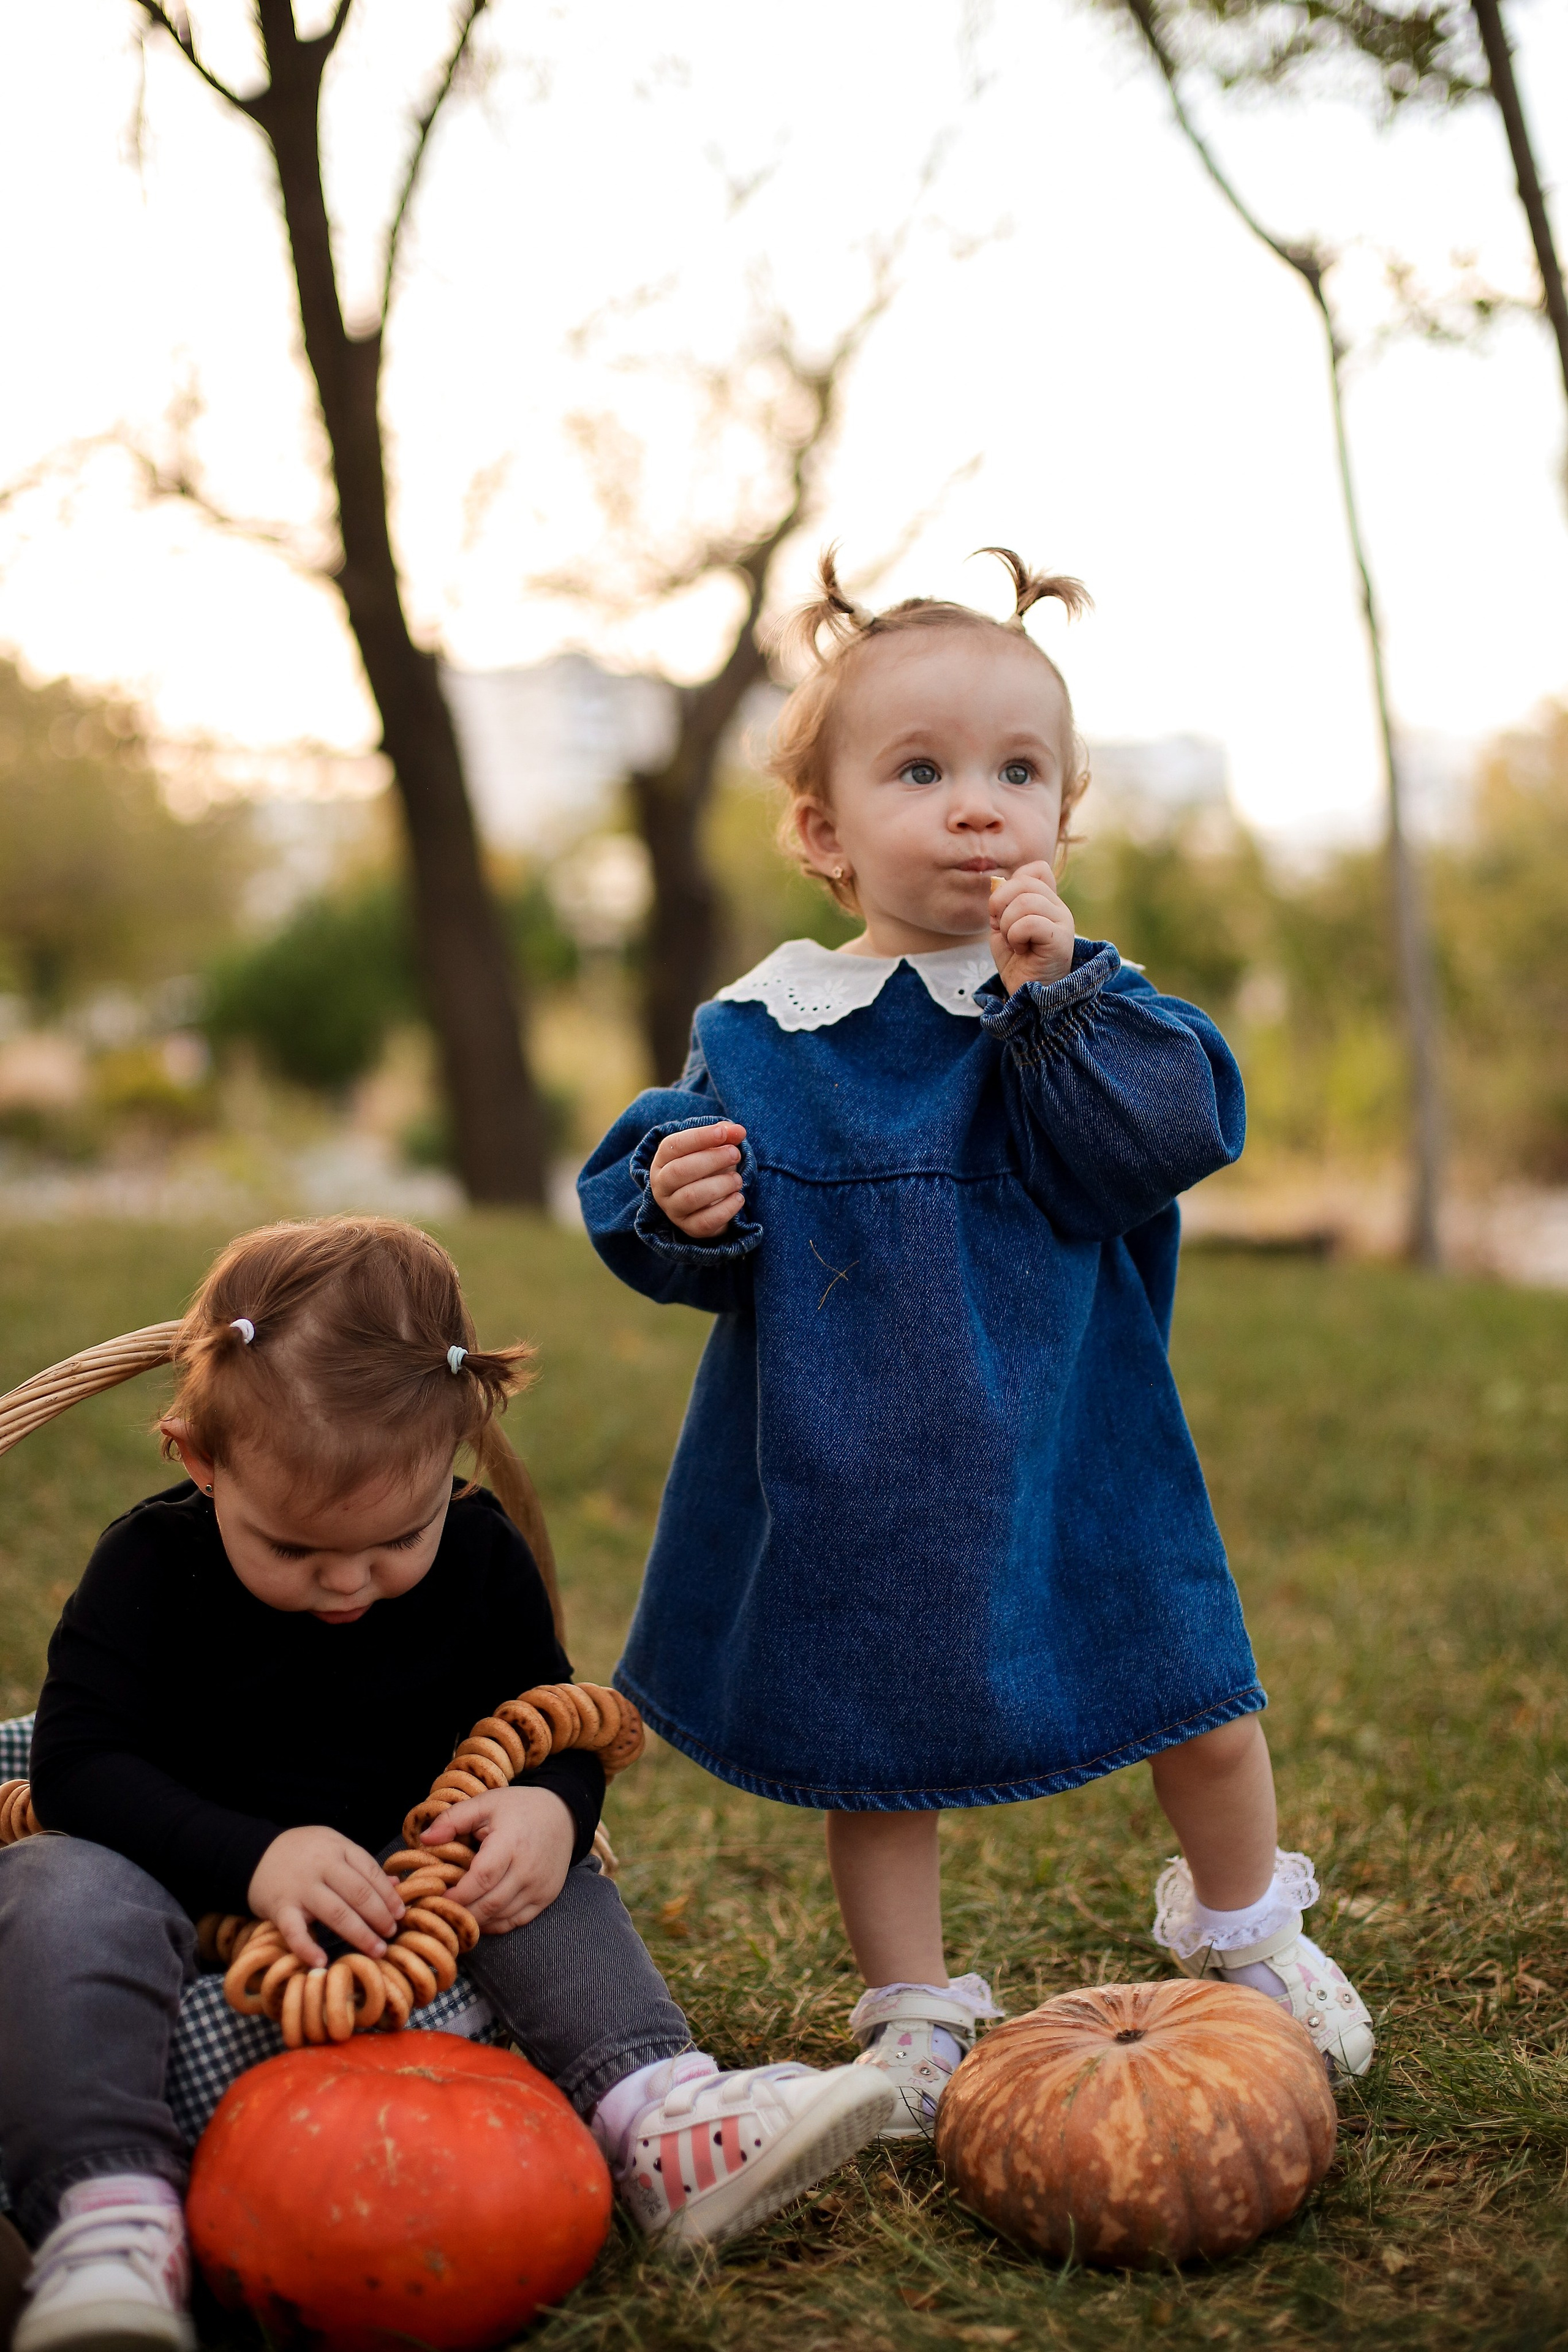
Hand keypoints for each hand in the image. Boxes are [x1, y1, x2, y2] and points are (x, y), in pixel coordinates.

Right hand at [248, 1827, 405, 1967]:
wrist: (253, 1853)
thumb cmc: (303, 1853)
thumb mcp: (334, 1848)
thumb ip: (362, 1866)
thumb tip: (396, 1885)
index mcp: (339, 1849)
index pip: (371, 1872)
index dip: (389, 1896)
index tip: (400, 1914)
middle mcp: (322, 1866)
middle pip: (359, 1893)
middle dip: (380, 1917)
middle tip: (391, 1935)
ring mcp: (301, 1887)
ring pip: (336, 1912)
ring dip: (360, 1934)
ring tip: (377, 1950)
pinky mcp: (280, 1907)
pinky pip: (294, 1931)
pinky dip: (307, 1948)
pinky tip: (322, 1961)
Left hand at [429, 1786, 575, 1934]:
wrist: (563, 1815)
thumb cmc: (519, 1808)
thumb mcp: (486, 1803)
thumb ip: (452, 1819)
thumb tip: (424, 1840)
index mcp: (511, 1843)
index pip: (481, 1879)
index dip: (456, 1894)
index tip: (435, 1897)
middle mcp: (528, 1869)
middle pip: (488, 1904)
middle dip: (460, 1912)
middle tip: (439, 1910)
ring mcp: (539, 1887)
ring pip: (500, 1917)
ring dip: (475, 1920)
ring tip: (455, 1914)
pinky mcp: (546, 1897)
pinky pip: (515, 1922)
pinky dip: (494, 1924)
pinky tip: (479, 1916)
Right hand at [648, 1120, 746, 1238]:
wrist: (708, 1203)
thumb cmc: (708, 1169)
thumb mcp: (713, 1148)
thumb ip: (725, 1135)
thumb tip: (738, 1131)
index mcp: (662, 1161)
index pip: (674, 1145)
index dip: (700, 1137)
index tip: (723, 1133)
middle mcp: (661, 1186)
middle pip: (679, 1171)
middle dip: (711, 1160)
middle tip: (735, 1154)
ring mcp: (673, 1209)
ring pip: (691, 1197)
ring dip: (720, 1185)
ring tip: (738, 1179)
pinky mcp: (689, 1228)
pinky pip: (705, 1221)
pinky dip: (726, 1208)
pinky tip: (738, 1198)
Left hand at [989, 861, 1075, 991]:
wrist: (1027, 995)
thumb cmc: (1017, 963)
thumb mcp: (1003, 927)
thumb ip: (1003, 903)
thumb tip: (997, 883)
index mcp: (1047, 902)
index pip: (1036, 869)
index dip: (1012, 883)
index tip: (1002, 910)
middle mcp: (1059, 907)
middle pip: (1024, 882)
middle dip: (999, 904)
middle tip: (1001, 929)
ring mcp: (1063, 922)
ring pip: (1025, 902)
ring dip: (1007, 924)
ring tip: (1013, 943)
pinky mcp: (1061, 939)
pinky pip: (1029, 922)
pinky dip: (1015, 936)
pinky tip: (1021, 950)